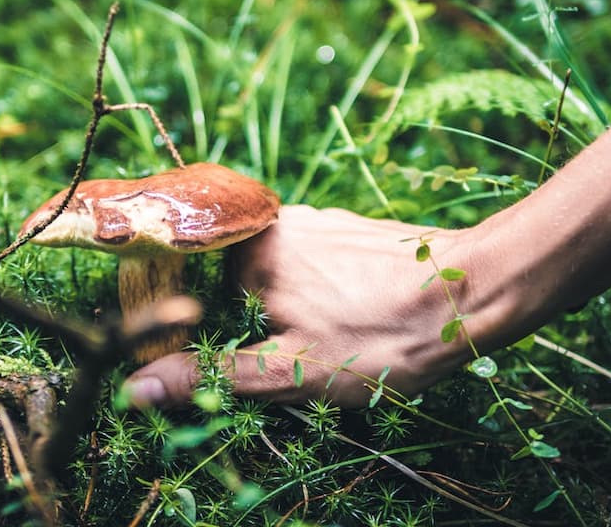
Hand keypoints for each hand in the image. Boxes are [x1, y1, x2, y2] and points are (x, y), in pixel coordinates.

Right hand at [123, 205, 491, 407]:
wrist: (475, 291)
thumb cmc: (383, 337)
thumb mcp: (292, 371)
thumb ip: (212, 375)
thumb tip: (135, 387)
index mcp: (249, 252)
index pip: (188, 287)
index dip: (194, 329)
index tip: (221, 359)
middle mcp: (276, 224)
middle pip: (228, 279)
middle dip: (243, 323)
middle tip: (285, 357)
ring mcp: (315, 222)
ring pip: (270, 274)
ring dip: (280, 309)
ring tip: (322, 340)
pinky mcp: (347, 231)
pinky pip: (307, 263)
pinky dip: (311, 293)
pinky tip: (345, 319)